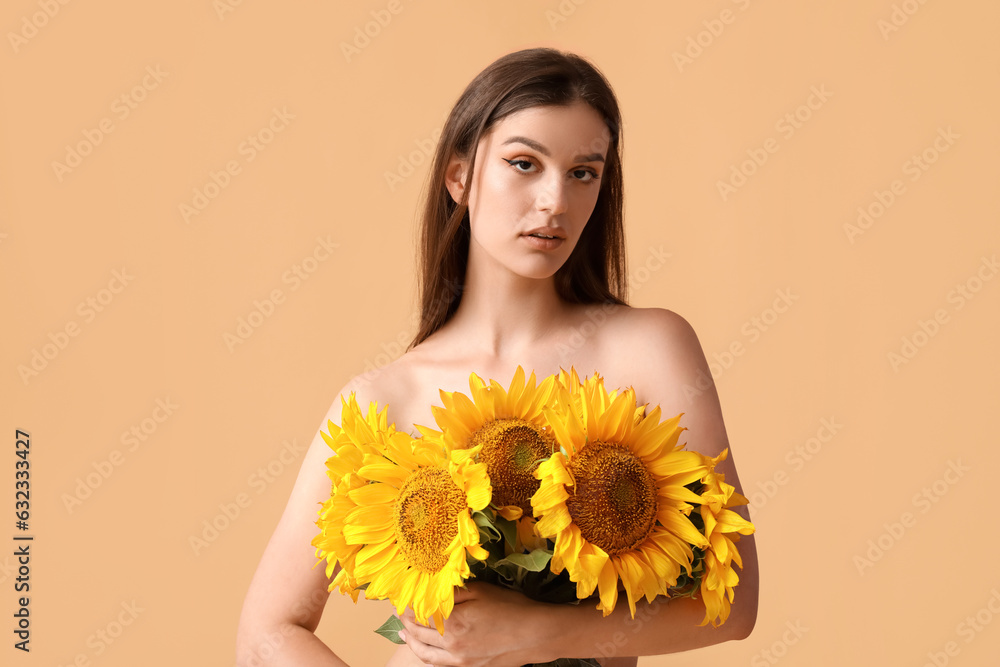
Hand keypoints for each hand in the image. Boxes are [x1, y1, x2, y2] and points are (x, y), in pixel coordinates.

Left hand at [397, 581, 552, 666]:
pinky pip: (438, 663)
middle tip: (399, 609)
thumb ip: (452, 592)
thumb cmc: (510, 608)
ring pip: (424, 651)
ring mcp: (458, 659)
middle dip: (406, 619)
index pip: (419, 613)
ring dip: (410, 640)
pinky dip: (425, 655)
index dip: (408, 603)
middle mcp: (451, 644)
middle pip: (418, 632)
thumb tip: (430, 590)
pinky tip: (423, 647)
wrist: (535, 634)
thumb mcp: (480, 591)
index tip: (402, 595)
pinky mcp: (467, 666)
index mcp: (453, 623)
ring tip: (403, 630)